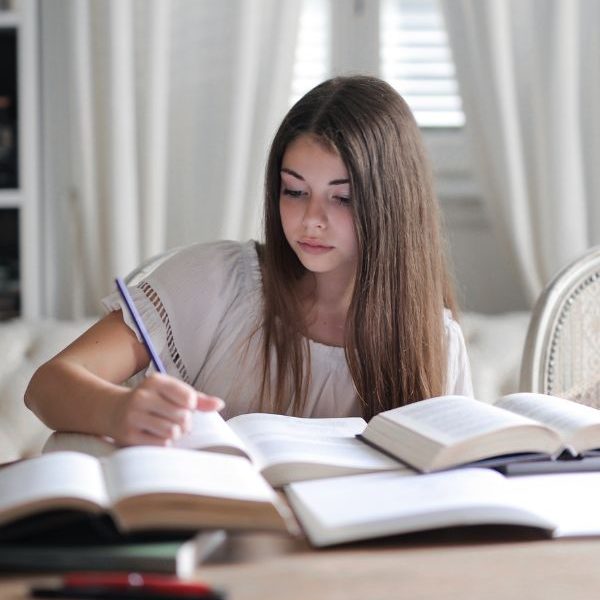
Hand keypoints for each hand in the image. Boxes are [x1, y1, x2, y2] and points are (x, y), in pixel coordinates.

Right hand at [109, 373, 223, 445]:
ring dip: (174, 434)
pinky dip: (163, 442)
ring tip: (167, 428)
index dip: (192, 406)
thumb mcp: (171, 393)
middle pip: (182, 416)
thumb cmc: (151, 401)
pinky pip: (160, 444)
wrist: (112, 410)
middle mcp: (142, 396)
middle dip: (185, 423)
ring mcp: (133, 416)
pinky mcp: (128, 435)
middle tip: (178, 422)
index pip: (188, 397)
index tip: (185, 406)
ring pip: (172, 431)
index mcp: (155, 381)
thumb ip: (197, 399)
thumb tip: (220, 404)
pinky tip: (155, 435)